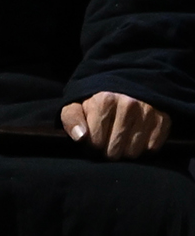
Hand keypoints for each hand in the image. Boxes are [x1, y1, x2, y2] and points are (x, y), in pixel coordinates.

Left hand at [60, 91, 175, 159]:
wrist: (126, 83)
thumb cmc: (96, 100)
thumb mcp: (75, 105)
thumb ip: (71, 120)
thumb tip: (81, 137)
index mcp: (104, 101)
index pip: (95, 142)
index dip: (92, 146)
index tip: (92, 141)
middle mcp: (128, 105)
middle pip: (115, 151)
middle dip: (108, 151)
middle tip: (107, 143)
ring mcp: (148, 112)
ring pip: (133, 152)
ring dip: (125, 151)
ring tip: (120, 140)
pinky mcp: (163, 119)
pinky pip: (151, 148)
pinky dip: (143, 147)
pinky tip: (136, 138)